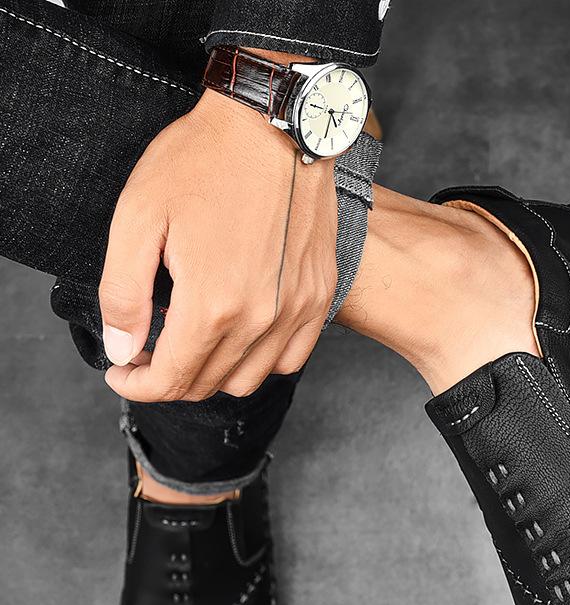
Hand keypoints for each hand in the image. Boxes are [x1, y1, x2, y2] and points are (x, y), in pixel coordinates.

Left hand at [100, 88, 337, 401]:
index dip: (137, 386)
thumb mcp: (139, 217)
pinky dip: (260, 361)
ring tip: (192, 344)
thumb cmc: (205, 161)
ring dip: (212, 374)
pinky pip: (290, 358)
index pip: (170, 380)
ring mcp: (297, 309)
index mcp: (213, 304)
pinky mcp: (319, 295)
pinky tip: (240, 336)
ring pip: (249, 379)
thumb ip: (123, 294)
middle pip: (208, 384)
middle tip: (148, 352)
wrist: (274, 124)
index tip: (121, 371)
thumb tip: (123, 349)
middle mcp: (261, 318)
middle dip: (169, 379)